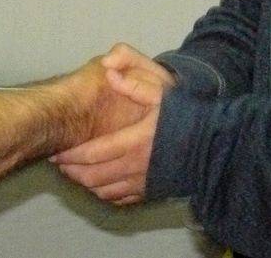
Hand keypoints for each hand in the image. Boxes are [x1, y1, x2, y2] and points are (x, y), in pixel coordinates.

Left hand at [52, 44, 173, 204]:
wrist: (213, 145)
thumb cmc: (186, 115)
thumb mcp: (163, 92)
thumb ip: (135, 82)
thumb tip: (108, 72)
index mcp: (135, 142)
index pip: (94, 153)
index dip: (72, 155)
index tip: (57, 152)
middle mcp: (136, 167)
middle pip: (93, 177)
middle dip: (73, 171)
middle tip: (59, 162)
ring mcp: (143, 183)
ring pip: (104, 191)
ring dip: (85, 183)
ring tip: (74, 172)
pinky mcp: (151, 191)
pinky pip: (120, 200)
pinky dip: (104, 194)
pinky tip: (98, 184)